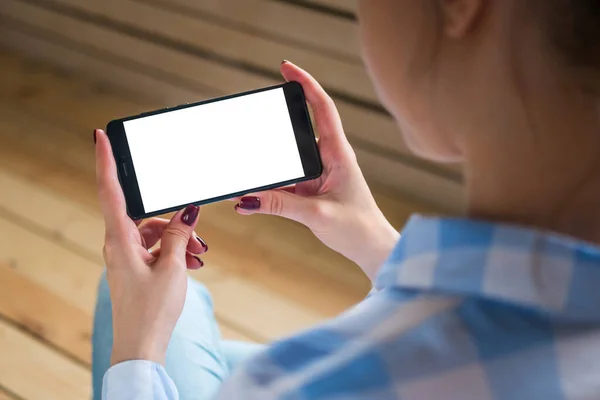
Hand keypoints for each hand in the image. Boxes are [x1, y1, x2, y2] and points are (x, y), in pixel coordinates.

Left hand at [94, 128, 206, 365]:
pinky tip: (193, 263)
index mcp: (119, 239)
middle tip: (199, 235)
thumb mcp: (173, 267)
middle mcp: (119, 244)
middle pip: (147, 215)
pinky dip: (175, 251)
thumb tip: (188, 210)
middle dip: (176, 220)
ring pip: (156, 232)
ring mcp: (127, 256)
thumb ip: (180, 234)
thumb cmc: (152, 310)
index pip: (110, 191)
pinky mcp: (136, 267)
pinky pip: (157, 247)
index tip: (100, 136)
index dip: (106, 161)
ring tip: (200, 256)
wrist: (143, 345)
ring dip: (181, 239)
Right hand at [234, 61, 398, 280]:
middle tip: (257, 104)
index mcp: (339, 153)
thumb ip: (280, 206)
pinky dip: (268, 183)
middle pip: (302, 125)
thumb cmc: (358, 229)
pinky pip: (285, 179)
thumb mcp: (317, 215)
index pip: (322, 108)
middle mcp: (329, 158)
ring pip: (289, 154)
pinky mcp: (311, 189)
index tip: (285, 67)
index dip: (305, 84)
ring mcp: (319, 173)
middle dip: (280, 113)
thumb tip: (245, 199)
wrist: (372, 250)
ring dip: (268, 155)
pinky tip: (249, 194)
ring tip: (243, 153)